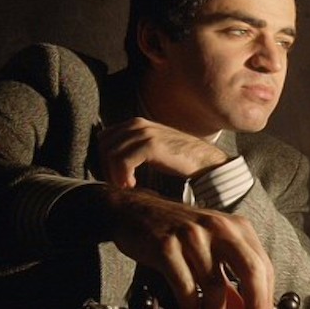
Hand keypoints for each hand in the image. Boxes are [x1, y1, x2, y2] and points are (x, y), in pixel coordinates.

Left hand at [98, 117, 228, 188]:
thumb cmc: (180, 158)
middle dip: (106, 167)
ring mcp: (145, 134)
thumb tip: (108, 160)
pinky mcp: (151, 146)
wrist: (205, 161)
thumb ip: (134, 146)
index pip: (104, 137)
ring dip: (114, 174)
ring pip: (111, 154)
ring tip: (127, 186)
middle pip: (104, 145)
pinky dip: (123, 176)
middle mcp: (138, 124)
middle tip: (118, 183)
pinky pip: (123, 162)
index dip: (104, 158)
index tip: (115, 175)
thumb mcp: (153, 146)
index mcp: (136, 123)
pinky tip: (133, 184)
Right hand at [101, 188, 273, 308]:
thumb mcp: (212, 249)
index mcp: (237, 228)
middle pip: (251, 270)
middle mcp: (219, 228)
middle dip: (256, 304)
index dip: (266, 297)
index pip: (264, 265)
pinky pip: (185, 284)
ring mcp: (192, 236)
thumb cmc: (180, 232)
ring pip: (215, 283)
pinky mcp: (166, 247)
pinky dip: (190, 304)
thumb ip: (230, 279)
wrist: (136, 210)